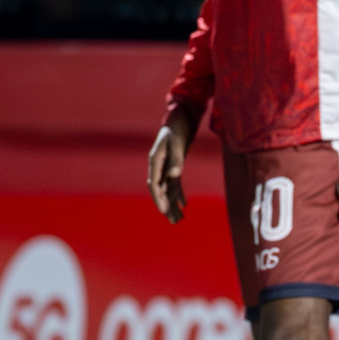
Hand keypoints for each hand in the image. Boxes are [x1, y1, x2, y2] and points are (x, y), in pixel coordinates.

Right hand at [148, 105, 196, 223]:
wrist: (179, 118)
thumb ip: (175, 159)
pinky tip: (184, 205)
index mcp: (155, 160)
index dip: (159, 197)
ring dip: (173, 203)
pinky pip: (175, 183)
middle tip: (172, 221)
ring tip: (178, 220)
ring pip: (168, 189)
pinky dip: (179, 194)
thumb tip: (174, 175)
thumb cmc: (176, 129)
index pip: (154, 183)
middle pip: (161, 189)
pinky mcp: (174, 166)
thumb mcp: (176, 143)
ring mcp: (165, 166)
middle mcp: (158, 166)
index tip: (164, 210)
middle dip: (166, 205)